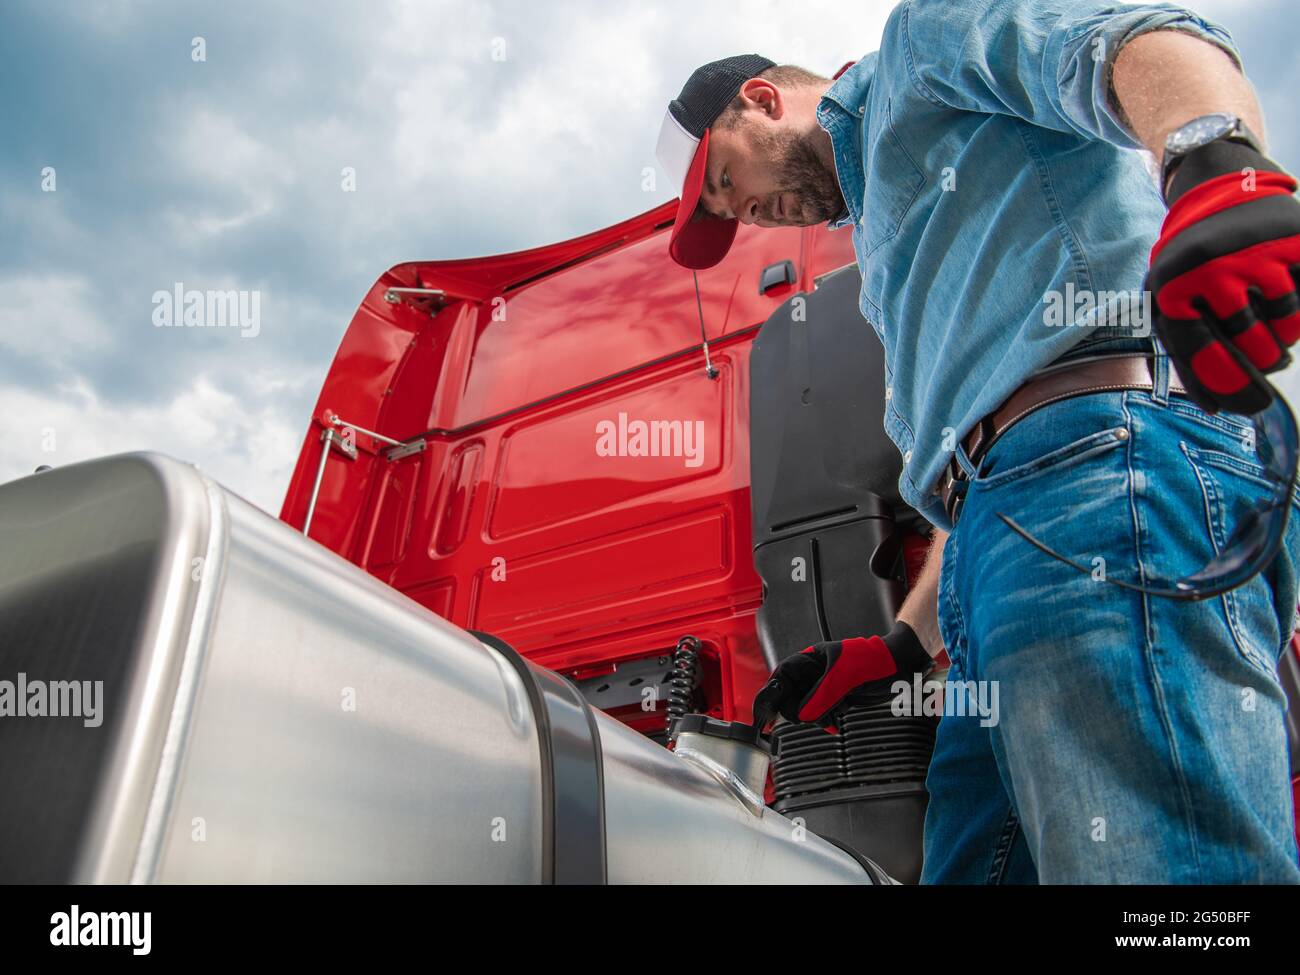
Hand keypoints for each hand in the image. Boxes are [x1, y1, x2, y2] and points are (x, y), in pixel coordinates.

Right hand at [752, 620, 931, 730]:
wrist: (899, 667)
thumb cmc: (873, 661)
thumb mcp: (844, 677)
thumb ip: (821, 695)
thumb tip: (802, 714)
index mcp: (809, 659)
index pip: (780, 678)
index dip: (769, 697)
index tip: (764, 716)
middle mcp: (812, 674)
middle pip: (789, 698)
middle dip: (800, 711)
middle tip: (815, 717)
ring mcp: (822, 687)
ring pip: (804, 709)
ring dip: (816, 717)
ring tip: (834, 716)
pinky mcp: (834, 699)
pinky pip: (819, 715)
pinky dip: (826, 721)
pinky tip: (836, 723)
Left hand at [1146, 140, 1299, 414]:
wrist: (1222, 192)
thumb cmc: (1192, 267)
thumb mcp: (1168, 302)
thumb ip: (1184, 354)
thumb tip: (1215, 408)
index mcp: (1171, 284)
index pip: (1200, 352)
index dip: (1227, 385)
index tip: (1250, 406)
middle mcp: (1210, 267)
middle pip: (1250, 347)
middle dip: (1262, 363)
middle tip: (1265, 359)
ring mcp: (1255, 251)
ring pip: (1285, 329)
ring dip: (1284, 340)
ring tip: (1271, 325)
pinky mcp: (1295, 241)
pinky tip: (1287, 301)